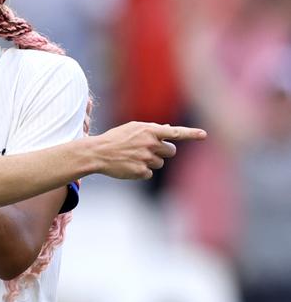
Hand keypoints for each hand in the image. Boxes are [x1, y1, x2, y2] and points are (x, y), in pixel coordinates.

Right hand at [90, 122, 206, 179]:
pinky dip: (141, 171)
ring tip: (134, 157)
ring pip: (160, 163)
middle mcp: (150, 144)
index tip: (204, 135)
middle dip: (163, 152)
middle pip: (171, 151)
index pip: (175, 132)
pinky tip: (129, 166)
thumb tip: (169, 129)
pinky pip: (149, 173)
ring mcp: (146, 158)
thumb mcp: (132, 128)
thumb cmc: (115, 138)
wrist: (98, 153)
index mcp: (149, 130)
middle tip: (149, 150)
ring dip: (151, 161)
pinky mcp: (141, 171)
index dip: (191, 133)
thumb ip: (152, 129)